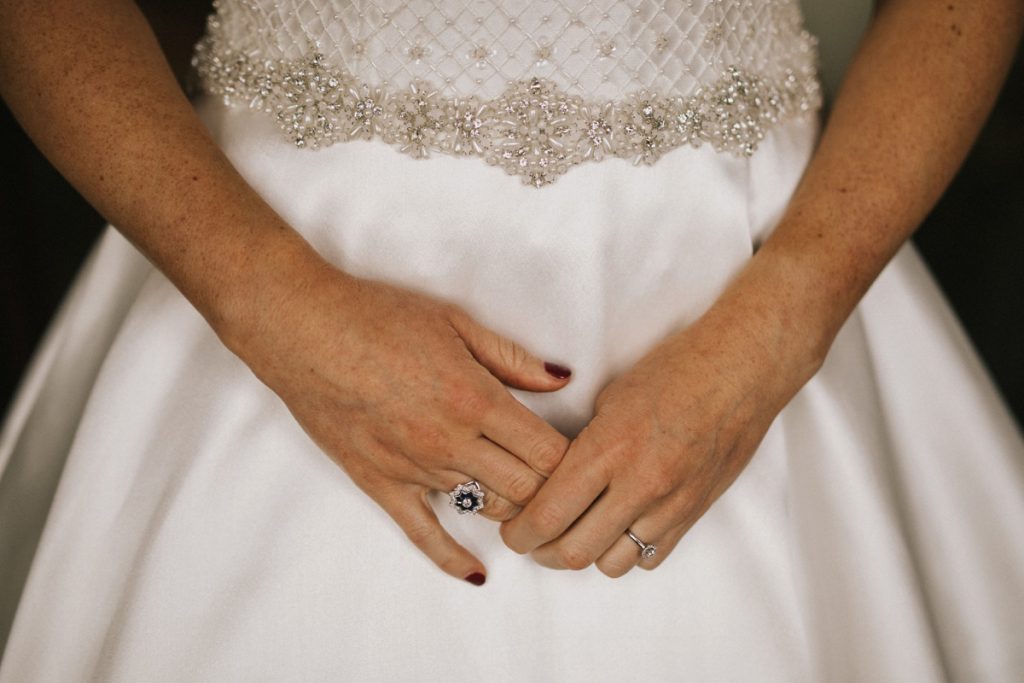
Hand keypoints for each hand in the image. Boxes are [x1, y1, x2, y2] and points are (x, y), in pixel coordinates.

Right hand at [223, 257, 572, 583]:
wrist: (304, 330)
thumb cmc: (378, 317)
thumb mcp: (456, 323)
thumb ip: (514, 359)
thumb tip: (563, 379)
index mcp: (476, 399)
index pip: (548, 452)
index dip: (575, 460)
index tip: (584, 458)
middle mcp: (451, 442)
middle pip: (527, 489)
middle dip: (555, 492)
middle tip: (568, 488)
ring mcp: (415, 469)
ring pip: (487, 510)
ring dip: (517, 512)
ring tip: (536, 511)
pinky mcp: (381, 484)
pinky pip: (424, 534)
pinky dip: (454, 559)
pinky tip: (478, 572)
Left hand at [500, 297, 812, 577]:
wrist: (742, 371)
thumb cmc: (676, 370)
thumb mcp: (610, 398)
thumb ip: (581, 446)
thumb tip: (553, 480)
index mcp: (608, 448)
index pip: (548, 514)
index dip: (519, 533)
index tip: (511, 531)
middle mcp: (639, 484)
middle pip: (574, 551)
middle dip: (542, 552)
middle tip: (532, 540)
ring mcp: (670, 504)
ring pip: (611, 563)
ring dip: (585, 555)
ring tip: (574, 535)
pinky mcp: (694, 513)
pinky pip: (649, 557)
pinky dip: (626, 552)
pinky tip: (617, 529)